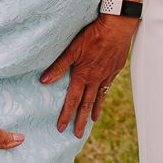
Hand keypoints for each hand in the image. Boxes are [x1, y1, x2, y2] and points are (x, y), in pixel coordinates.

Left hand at [41, 14, 136, 137]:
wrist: (117, 27)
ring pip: (99, 97)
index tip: (61, 128)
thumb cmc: (93, 35)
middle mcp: (96, 79)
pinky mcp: (115, 68)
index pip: (72, 100)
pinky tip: (103, 96)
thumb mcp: (72, 49)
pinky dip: (104, 95)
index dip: (66, 115)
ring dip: (94, 111)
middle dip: (80, 120)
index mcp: (83, 76)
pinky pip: (108, 86)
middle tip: (77, 134)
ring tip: (92, 122)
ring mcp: (107, 75)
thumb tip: (44, 81)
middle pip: (87, 104)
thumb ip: (59, 66)